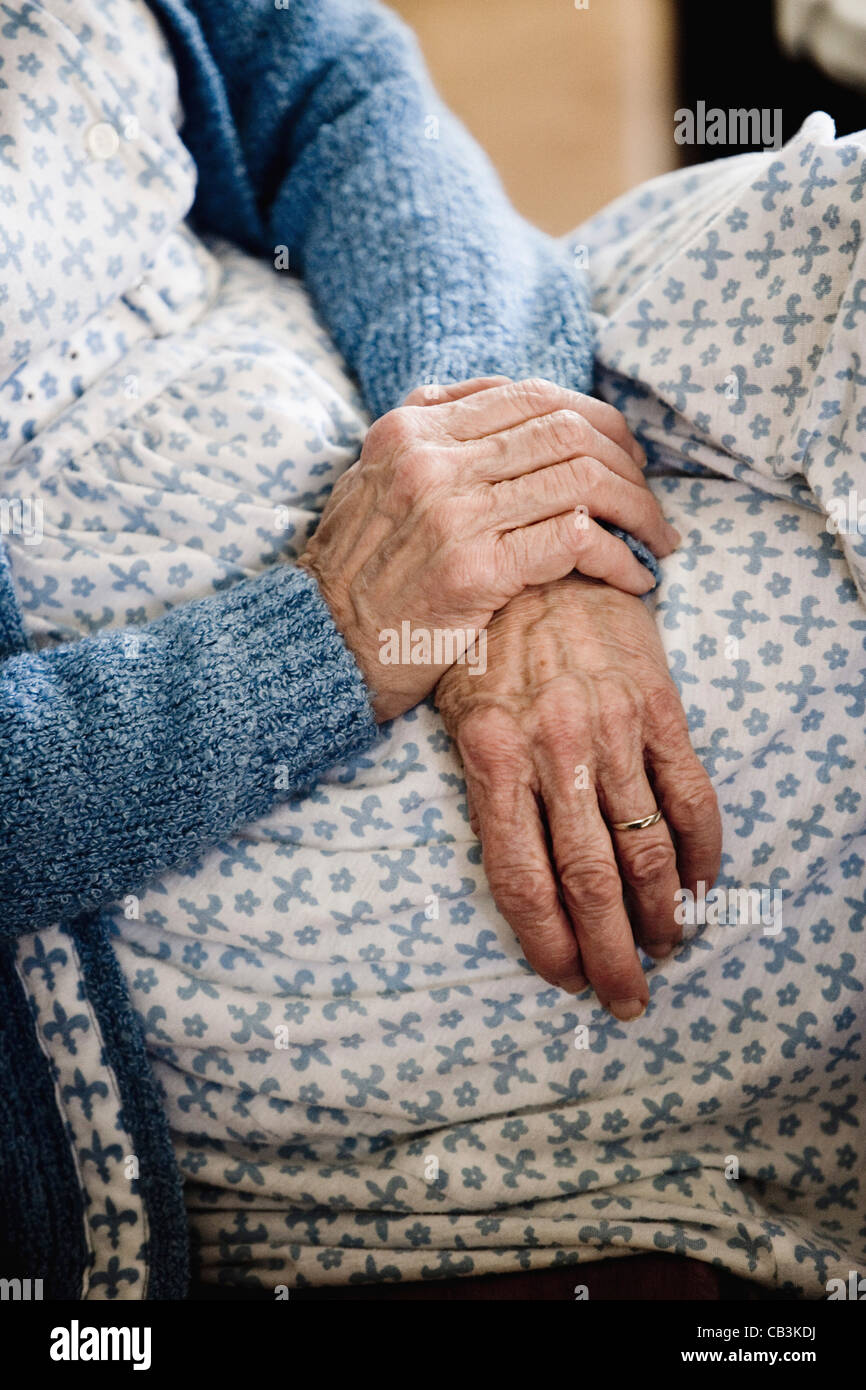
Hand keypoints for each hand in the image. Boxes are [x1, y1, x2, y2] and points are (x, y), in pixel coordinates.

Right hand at [300, 376, 679, 719]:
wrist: (318, 647)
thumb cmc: (357, 575)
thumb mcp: (373, 481)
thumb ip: (429, 437)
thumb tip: (501, 401)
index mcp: (411, 428)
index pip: (531, 395)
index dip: (597, 419)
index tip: (626, 455)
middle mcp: (432, 459)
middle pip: (567, 430)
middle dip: (629, 465)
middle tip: (651, 504)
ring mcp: (452, 512)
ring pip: (580, 479)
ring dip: (636, 511)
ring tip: (656, 542)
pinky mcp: (474, 569)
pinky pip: (575, 540)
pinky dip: (618, 557)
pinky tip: (633, 579)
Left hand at [435, 575, 721, 1017]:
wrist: (539, 551)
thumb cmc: (485, 639)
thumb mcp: (455, 710)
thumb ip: (484, 789)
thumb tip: (521, 879)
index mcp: (490, 756)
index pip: (521, 878)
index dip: (548, 941)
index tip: (566, 981)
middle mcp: (552, 750)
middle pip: (587, 879)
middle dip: (611, 952)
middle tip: (627, 999)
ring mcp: (609, 728)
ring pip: (645, 848)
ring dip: (661, 913)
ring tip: (665, 949)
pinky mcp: (656, 705)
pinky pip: (688, 794)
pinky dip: (701, 850)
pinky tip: (700, 885)